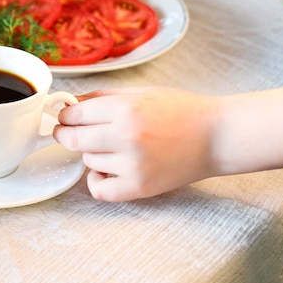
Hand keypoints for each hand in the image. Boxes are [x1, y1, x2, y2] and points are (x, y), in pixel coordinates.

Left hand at [53, 87, 217, 201]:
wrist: (217, 136)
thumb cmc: (180, 110)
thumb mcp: (139, 93)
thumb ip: (102, 98)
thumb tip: (70, 104)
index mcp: (124, 109)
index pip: (74, 114)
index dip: (66, 114)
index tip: (66, 116)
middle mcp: (125, 137)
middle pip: (73, 139)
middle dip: (68, 134)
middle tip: (71, 131)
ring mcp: (132, 165)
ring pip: (88, 161)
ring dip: (93, 153)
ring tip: (113, 146)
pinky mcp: (140, 187)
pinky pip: (99, 189)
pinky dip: (97, 180)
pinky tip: (108, 169)